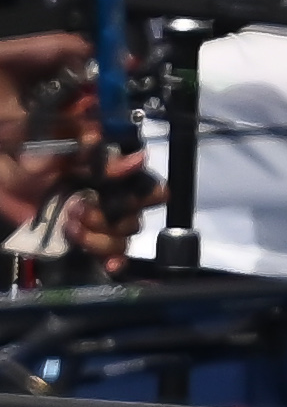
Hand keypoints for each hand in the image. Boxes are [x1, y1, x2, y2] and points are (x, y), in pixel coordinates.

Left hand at [41, 149, 148, 273]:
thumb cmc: (21, 152)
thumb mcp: (53, 143)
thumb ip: (91, 151)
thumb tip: (135, 158)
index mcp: (107, 167)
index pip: (145, 182)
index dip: (142, 192)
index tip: (115, 192)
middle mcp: (108, 193)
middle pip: (137, 213)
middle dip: (111, 216)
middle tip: (79, 209)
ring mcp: (95, 219)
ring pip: (124, 236)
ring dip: (101, 236)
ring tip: (70, 226)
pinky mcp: (80, 239)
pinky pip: (110, 255)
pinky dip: (113, 260)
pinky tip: (108, 263)